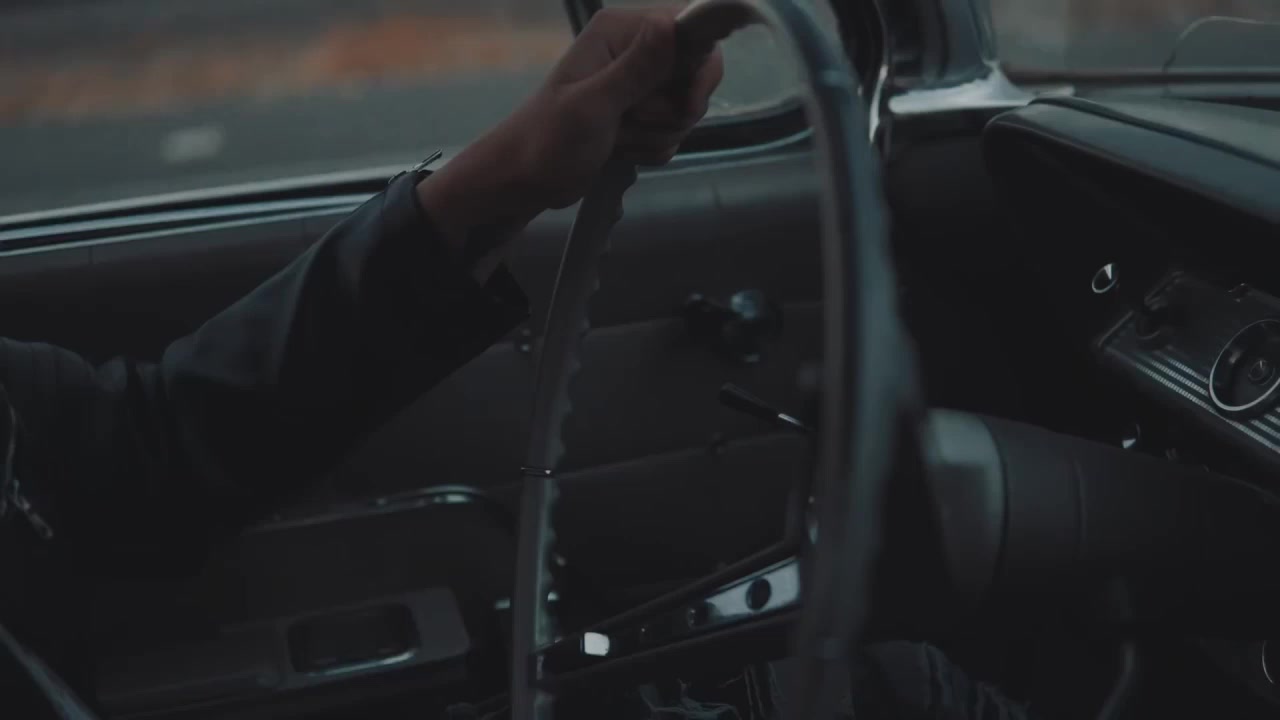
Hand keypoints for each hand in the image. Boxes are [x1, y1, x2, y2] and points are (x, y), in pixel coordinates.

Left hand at [418, 6, 724, 274]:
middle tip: (631, 120)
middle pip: (696, 74)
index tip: (687, 101)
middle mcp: (633, 51)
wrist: (526, 180)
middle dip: (672, 110)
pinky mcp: (640, 114)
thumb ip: (636, 68)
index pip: (690, 30)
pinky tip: (620, 149)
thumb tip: (670, 24)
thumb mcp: (593, 105)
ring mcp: (638, 84)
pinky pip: (673, 131)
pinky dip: (652, 147)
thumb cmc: (547, 141)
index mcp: (619, 32)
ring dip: (656, 133)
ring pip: (685, 109)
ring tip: (617, 137)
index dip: (699, 68)